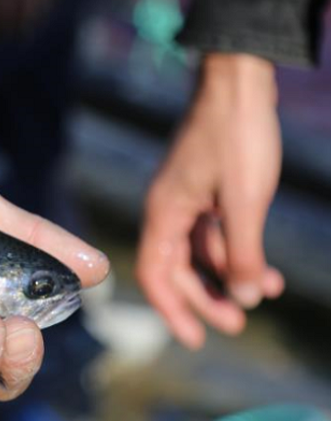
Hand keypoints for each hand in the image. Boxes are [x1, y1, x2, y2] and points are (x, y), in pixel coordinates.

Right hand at [137, 54, 285, 349]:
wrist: (238, 81)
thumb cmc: (236, 135)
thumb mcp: (245, 200)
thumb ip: (242, 252)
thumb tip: (246, 299)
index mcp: (163, 212)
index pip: (154, 273)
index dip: (171, 309)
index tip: (195, 338)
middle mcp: (168, 209)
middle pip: (177, 268)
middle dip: (207, 298)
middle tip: (239, 324)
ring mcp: (187, 199)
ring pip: (199, 252)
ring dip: (228, 275)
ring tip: (266, 294)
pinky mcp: (205, 189)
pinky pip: (214, 232)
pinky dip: (236, 251)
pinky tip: (266, 265)